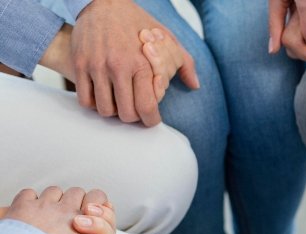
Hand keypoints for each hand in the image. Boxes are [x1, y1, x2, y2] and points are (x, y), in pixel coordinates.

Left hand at [1, 190, 118, 233]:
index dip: (98, 207)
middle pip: (77, 192)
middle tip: (75, 220)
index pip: (101, 198)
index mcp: (85, 220)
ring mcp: (40, 207)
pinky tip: (29, 215)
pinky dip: (29, 202)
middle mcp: (65, 208)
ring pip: (54, 191)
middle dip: (78, 202)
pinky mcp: (19, 209)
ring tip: (52, 217)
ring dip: (55, 201)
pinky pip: (27, 195)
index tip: (92, 217)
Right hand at [71, 0, 198, 126]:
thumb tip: (195, 85)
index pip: (147, 107)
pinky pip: (85, 100)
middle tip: (136, 111)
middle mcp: (118, 66)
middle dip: (133, 117)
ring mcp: (96, 66)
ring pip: (104, 110)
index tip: (151, 119)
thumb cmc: (137, 23)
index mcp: (142, 63)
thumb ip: (184, 63)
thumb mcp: (167, 38)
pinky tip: (103, 96)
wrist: (103, 2)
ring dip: (113, 111)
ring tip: (119, 102)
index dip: (151, 120)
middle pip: (126, 114)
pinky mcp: (79, 64)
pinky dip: (94, 104)